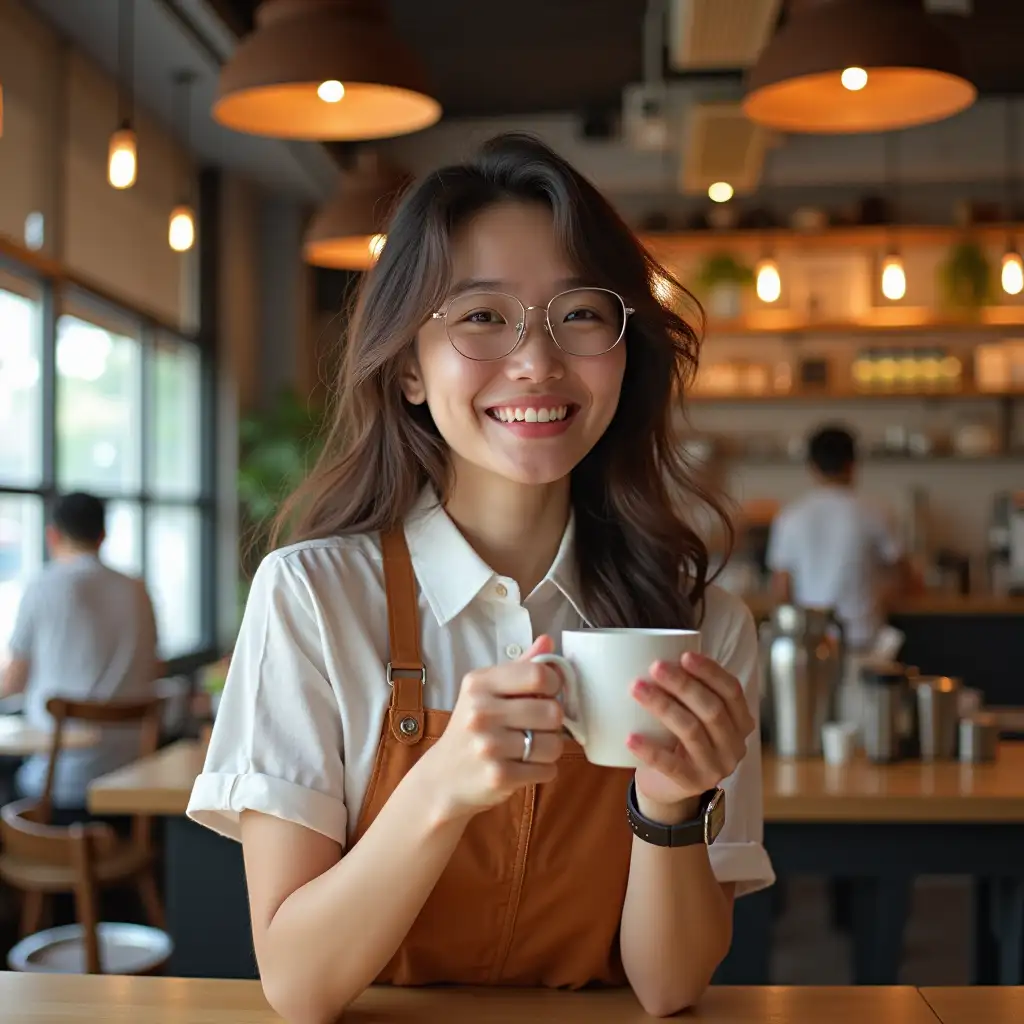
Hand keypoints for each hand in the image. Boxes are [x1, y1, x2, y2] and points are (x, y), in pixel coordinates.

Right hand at [420, 635, 564, 820]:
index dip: (555, 684)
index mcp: (479, 683)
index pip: (539, 675)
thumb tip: (548, 640)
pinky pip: (547, 770)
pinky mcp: (499, 776)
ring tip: (530, 748)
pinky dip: (543, 770)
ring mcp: (489, 746)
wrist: (441, 778)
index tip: (547, 693)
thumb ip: (520, 666)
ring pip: (554, 744)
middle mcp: (481, 712)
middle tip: (537, 726)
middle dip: (553, 722)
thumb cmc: (471, 729)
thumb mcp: (486, 691)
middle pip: (552, 711)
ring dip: (550, 749)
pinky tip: (524, 766)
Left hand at [628, 652, 754, 818]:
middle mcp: (734, 745)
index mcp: (740, 722)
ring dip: (663, 706)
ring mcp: (716, 767)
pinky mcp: (692, 784)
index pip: (732, 691)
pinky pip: (670, 765)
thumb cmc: (678, 738)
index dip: (710, 671)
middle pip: (711, 709)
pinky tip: (630, 737)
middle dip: (683, 684)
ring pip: (691, 731)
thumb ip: (688, 688)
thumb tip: (656, 645)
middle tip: (655, 666)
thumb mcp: (693, 713)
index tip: (684, 655)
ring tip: (636, 688)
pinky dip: (649, 750)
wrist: (670, 787)